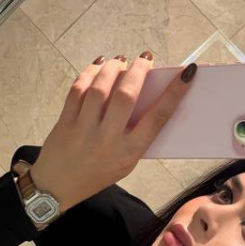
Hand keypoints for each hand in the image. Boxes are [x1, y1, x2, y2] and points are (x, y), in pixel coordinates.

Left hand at [30, 55, 196, 211]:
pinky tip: (98, 66)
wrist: (57, 187)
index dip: (174, 93)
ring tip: (120, 61)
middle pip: (126, 96)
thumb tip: (147, 96)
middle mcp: (107, 141)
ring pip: (100, 89)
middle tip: (145, 58)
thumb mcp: (125, 163)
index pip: (157, 118)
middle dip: (139, 71)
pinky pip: (77, 91)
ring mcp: (83, 131)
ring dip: (113, 68)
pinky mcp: (64, 123)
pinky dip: (89, 73)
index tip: (187, 73)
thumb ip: (136, 136)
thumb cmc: (96, 173)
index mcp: (129, 153)